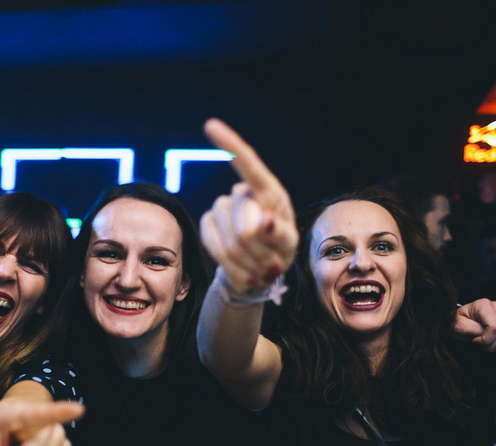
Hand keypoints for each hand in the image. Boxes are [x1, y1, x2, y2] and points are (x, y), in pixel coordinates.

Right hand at [199, 118, 298, 291]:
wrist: (257, 271)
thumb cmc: (279, 252)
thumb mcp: (288, 245)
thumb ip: (281, 235)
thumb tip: (265, 223)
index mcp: (268, 192)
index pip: (248, 165)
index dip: (230, 145)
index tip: (209, 125)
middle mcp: (243, 194)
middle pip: (246, 225)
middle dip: (261, 252)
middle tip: (272, 265)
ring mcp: (222, 207)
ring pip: (232, 240)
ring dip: (249, 262)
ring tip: (260, 269)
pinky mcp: (208, 222)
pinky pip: (215, 246)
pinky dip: (233, 266)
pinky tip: (244, 271)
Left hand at [452, 299, 495, 353]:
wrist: (460, 323)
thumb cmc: (458, 323)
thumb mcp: (456, 325)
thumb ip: (468, 328)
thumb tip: (483, 333)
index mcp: (484, 305)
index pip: (495, 327)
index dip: (485, 339)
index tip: (474, 340)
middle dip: (490, 345)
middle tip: (478, 343)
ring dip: (495, 347)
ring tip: (483, 344)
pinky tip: (490, 345)